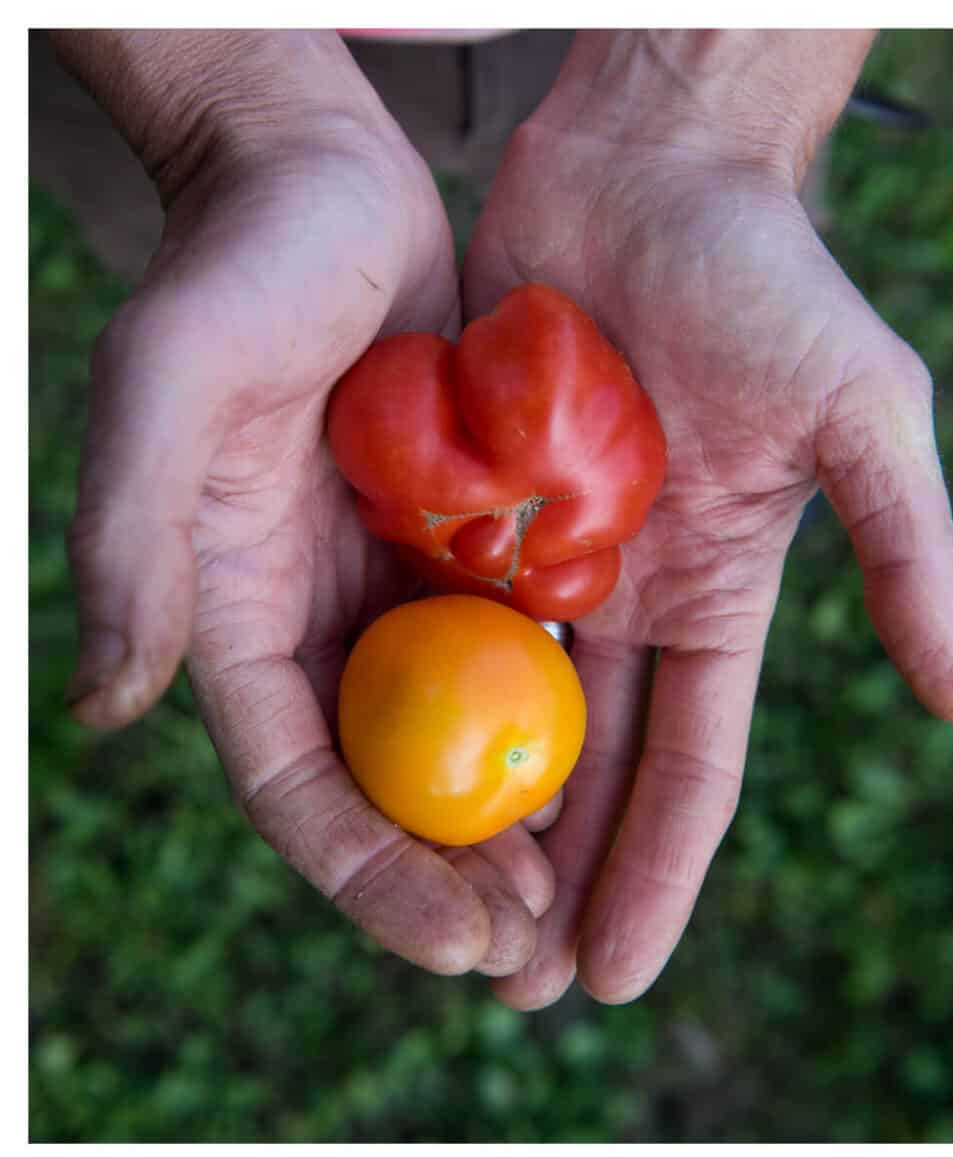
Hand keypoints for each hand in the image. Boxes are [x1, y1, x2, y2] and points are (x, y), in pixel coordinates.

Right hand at [57, 31, 553, 978]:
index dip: (371, 876)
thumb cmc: (238, 263)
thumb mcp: (168, 384)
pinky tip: (622, 778)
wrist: (324, 172)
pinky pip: (524, 646)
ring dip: (519, 823)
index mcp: (236, 611)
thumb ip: (132, 539)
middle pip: (390, 784)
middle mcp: (320, 616)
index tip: (461, 945)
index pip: (299, 781)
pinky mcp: (472, 533)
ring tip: (585, 909)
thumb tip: (101, 705)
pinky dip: (562, 717)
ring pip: (466, 734)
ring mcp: (400, 579)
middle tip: (538, 958)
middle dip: (454, 881)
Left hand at [458, 31, 952, 1007]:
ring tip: (438, 915)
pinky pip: (425, 612)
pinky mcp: (464, 498)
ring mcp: (542, 552)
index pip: (690, 768)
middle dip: (562, 882)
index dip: (657, 874)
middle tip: (514, 988)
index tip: (616, 974)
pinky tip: (362, 771)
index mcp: (722, 597)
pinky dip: (403, 694)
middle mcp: (632, 595)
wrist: (648, 162)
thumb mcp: (862, 418)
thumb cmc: (770, 281)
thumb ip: (906, 554)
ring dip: (478, 815)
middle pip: (591, 771)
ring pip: (500, 715)